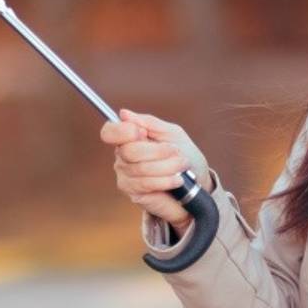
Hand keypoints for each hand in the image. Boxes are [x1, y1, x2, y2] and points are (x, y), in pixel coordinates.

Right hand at [99, 108, 212, 225]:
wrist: (197, 183)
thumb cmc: (184, 156)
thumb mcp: (172, 133)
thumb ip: (149, 122)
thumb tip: (124, 114)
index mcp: (129, 138)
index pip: (110, 132)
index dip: (123, 131)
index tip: (143, 132)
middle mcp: (122, 157)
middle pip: (129, 151)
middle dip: (158, 151)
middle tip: (176, 151)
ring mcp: (126, 176)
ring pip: (141, 168)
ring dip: (167, 166)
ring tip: (182, 166)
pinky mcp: (134, 193)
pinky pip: (146, 184)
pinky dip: (166, 180)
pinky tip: (177, 180)